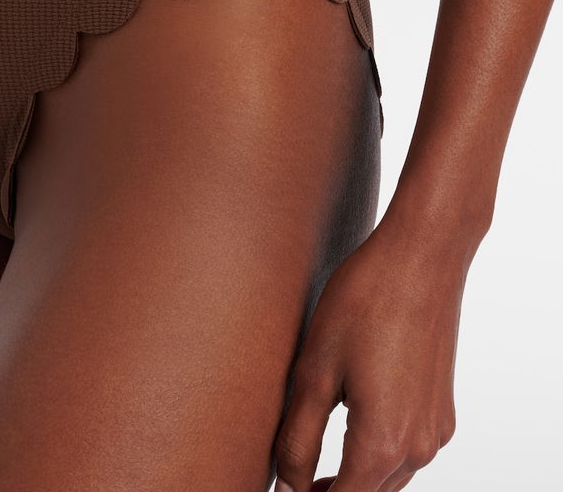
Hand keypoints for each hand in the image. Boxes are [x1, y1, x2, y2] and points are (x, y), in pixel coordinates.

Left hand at [273, 203, 465, 491]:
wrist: (422, 255)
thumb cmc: (365, 300)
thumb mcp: (315, 369)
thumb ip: (297, 437)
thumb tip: (286, 485)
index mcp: (383, 443)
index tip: (279, 488)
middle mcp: (419, 447)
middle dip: (327, 491)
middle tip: (288, 475)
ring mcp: (436, 428)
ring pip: (387, 476)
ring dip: (351, 475)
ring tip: (307, 457)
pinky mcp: (442, 407)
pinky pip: (406, 448)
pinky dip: (376, 450)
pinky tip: (347, 421)